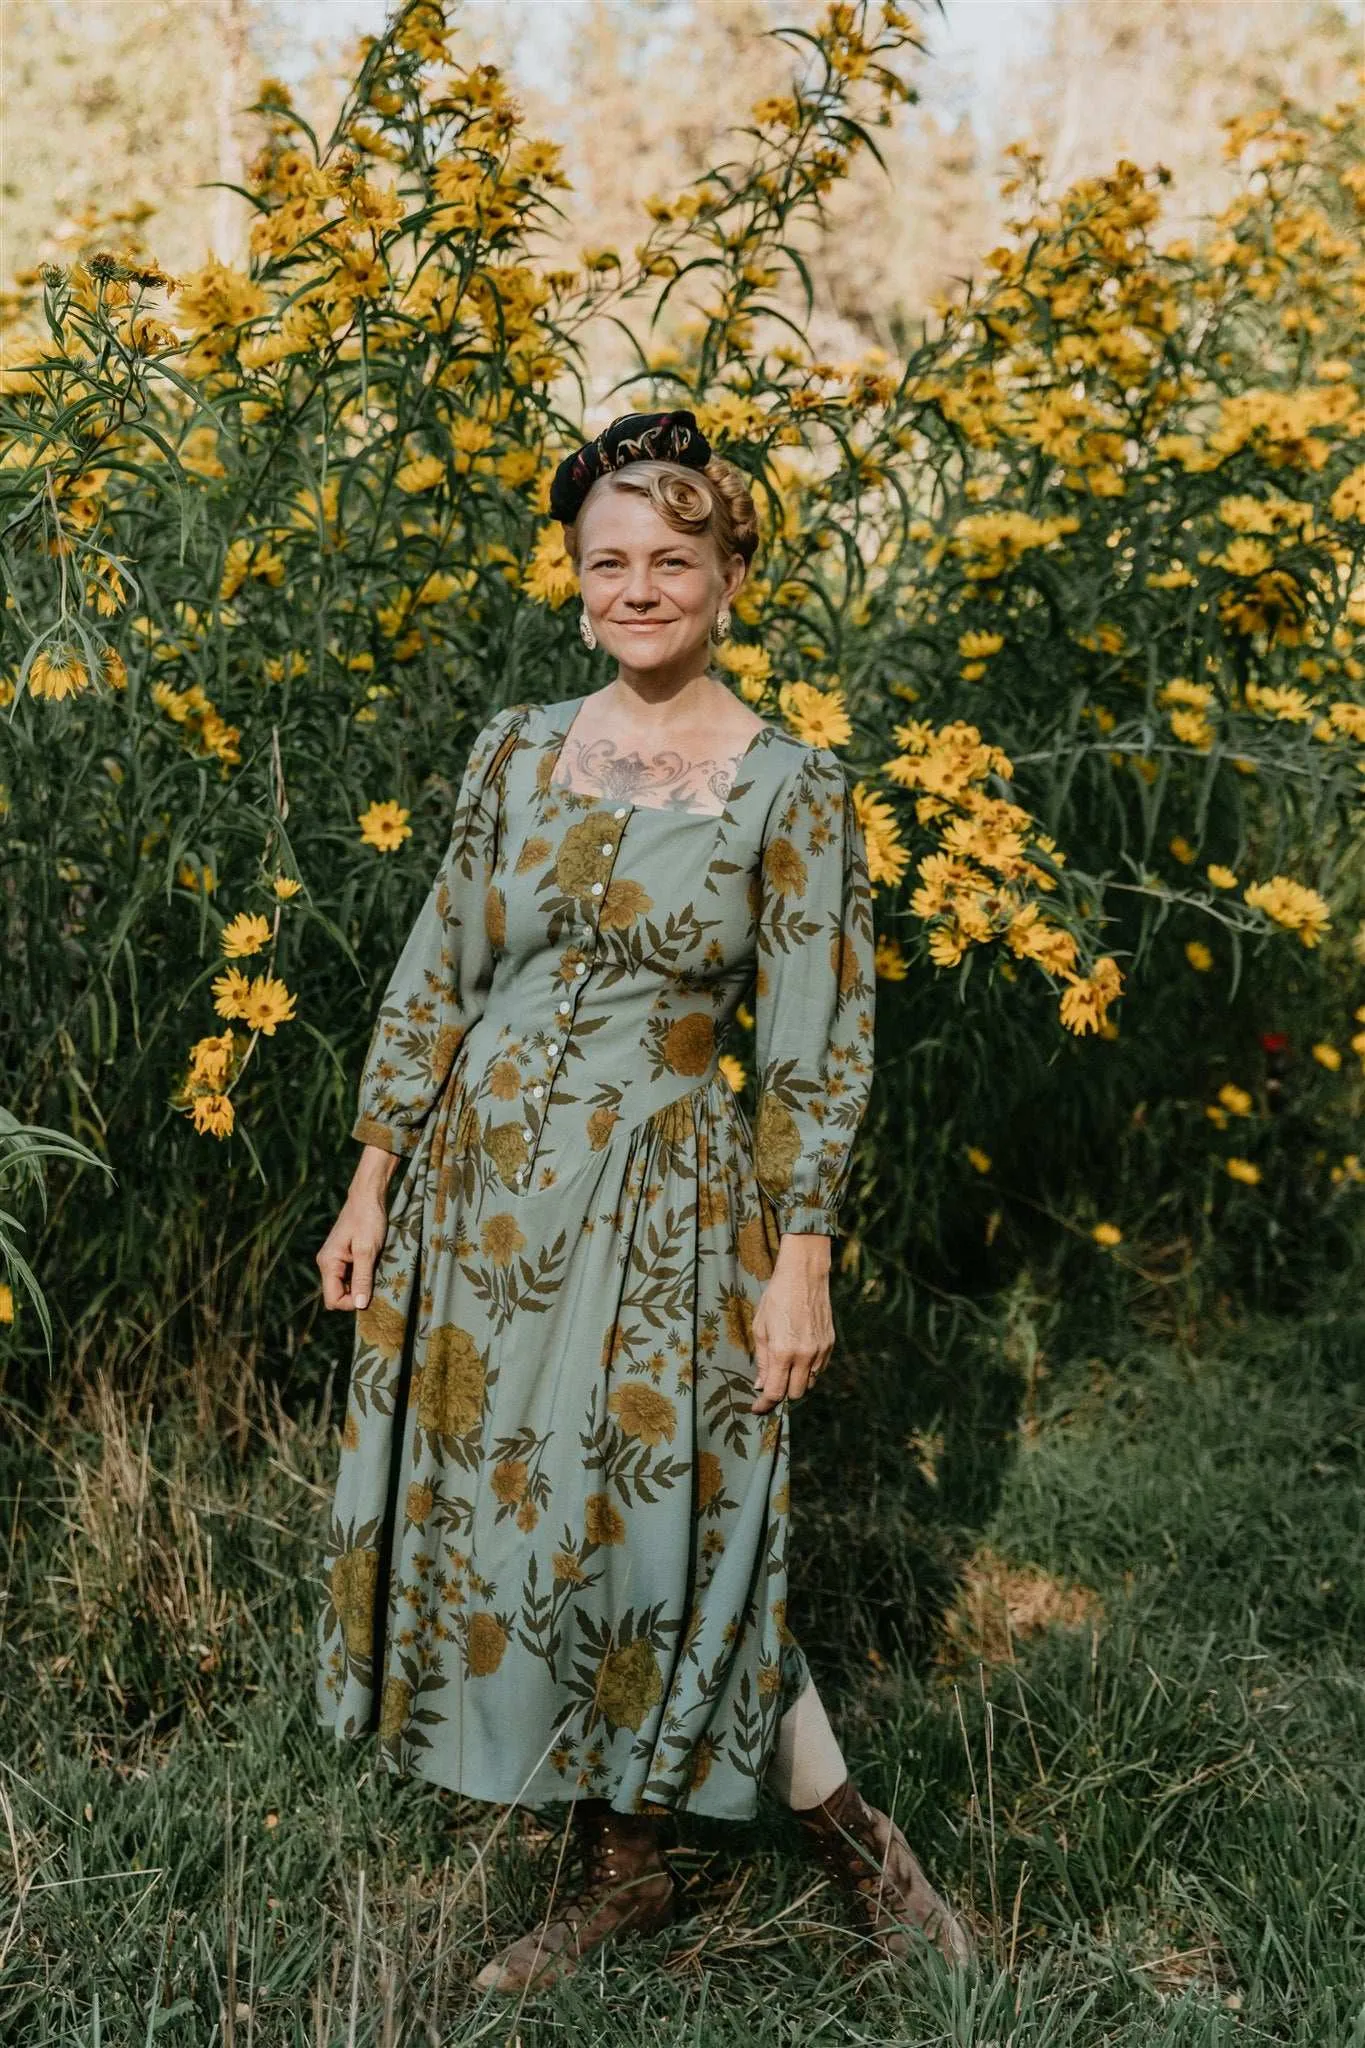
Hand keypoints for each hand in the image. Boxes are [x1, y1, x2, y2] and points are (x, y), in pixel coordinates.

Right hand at [316, 1144, 395, 1310]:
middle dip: (355, 1295)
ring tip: (376, 1274)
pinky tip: (373, 1268)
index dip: (350, 1303)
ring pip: (344, 1286)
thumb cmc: (368, 1220)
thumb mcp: (367, 1250)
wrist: (368, 1196)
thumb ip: (362, 1278)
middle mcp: (327, 1263)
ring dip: (360, 1286)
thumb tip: (359, 1305)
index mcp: (328, 1263)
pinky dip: (361, 1277)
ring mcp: (334, 1259)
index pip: (332, 1300)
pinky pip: (349, 1276)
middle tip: (376, 1284)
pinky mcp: (343, 1255)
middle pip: (337, 1295)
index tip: (370, 1294)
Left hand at [750, 1234, 833, 1414]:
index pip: (775, 1392)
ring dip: (796, 1382)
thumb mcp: (760, 1327)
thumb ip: (761, 1359)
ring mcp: (820, 1350)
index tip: (757, 1409)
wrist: (804, 1275)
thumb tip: (760, 1385)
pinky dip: (808, 1369)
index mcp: (782, 1351)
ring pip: (810, 1383)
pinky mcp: (830, 1344)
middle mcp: (804, 1355)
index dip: (764, 1404)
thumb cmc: (776, 1298)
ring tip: (785, 1367)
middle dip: (781, 1393)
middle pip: (795, 1394)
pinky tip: (799, 1355)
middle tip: (770, 1384)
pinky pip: (819, 1369)